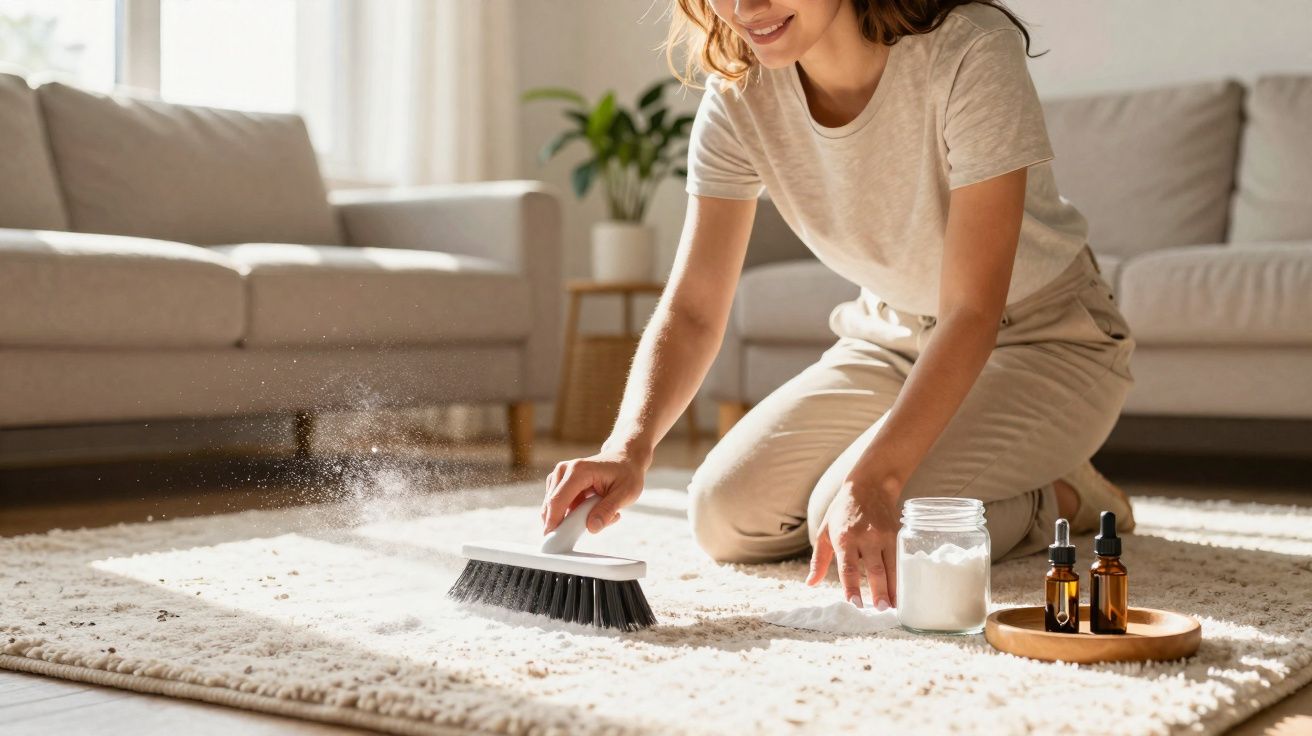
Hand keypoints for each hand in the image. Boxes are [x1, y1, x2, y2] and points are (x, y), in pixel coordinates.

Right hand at [541, 450, 646, 534]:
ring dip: (573, 518)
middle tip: (594, 525)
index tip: (553, 542)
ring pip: (555, 508)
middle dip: (568, 523)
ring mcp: (560, 476)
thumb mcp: (625, 493)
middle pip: (552, 505)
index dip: (553, 523)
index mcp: (578, 471)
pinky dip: (573, 513)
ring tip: (599, 512)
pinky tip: (592, 509)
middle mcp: (564, 470)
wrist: (625, 458)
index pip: (558, 501)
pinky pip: (560, 506)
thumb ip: (608, 510)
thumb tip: (592, 527)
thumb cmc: (626, 473)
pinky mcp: (560, 483)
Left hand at [806, 475, 900, 609]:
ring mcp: (884, 536)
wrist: (869, 486)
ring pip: (891, 567)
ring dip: (894, 588)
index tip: (855, 605)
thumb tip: (810, 583)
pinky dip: (902, 576)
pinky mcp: (897, 535)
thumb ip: (818, 560)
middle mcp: (866, 538)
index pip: (848, 569)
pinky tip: (904, 590)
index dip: (852, 588)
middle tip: (882, 610)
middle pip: (874, 570)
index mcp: (845, 538)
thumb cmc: (842, 511)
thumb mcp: (824, 532)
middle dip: (879, 592)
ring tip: (895, 607)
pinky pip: (900, 559)